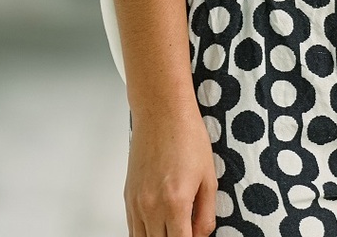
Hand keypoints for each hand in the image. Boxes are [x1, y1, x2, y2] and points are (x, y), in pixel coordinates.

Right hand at [125, 103, 216, 236]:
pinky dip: (145, 233)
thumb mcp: (209, 177)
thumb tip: (201, 236)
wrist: (162, 111)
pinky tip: (158, 227)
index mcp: (176, 203)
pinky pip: (132, 229)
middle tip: (186, 230)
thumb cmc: (187, 136)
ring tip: (173, 227)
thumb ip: (206, 214)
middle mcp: (152, 207)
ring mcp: (136, 203)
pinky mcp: (128, 197)